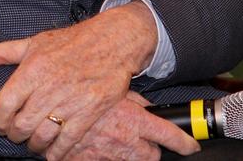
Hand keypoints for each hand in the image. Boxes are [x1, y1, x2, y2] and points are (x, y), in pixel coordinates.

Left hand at [0, 2, 157, 156]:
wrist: (112, 42)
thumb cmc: (71, 42)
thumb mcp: (34, 42)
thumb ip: (3, 52)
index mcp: (33, 69)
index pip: (5, 104)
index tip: (2, 123)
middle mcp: (49, 87)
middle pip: (22, 124)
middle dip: (16, 135)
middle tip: (18, 135)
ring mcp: (70, 101)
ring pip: (42, 135)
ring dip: (35, 145)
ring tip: (34, 143)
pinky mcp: (89, 112)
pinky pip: (67, 140)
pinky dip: (57, 152)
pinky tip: (53, 152)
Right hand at [58, 92, 199, 160]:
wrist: (51, 109)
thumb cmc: (82, 91)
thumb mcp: (113, 89)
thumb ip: (133, 100)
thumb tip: (146, 105)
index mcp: (134, 120)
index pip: (170, 135)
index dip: (185, 143)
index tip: (191, 145)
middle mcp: (126, 140)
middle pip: (153, 155)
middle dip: (150, 149)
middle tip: (140, 138)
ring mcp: (110, 155)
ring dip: (130, 154)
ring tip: (118, 141)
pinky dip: (106, 157)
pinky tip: (99, 147)